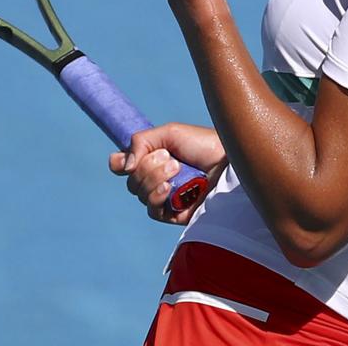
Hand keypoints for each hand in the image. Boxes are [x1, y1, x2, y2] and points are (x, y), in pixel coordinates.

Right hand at [108, 123, 226, 224]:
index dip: (119, 163)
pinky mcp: (174, 214)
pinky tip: (168, 189)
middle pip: (130, 180)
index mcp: (152, 158)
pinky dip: (156, 197)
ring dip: (154, 179)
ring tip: (177, 169)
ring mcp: (165, 197)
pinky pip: (153, 211)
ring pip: (140, 194)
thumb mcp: (170, 133)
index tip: (127, 159)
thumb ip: (141, 142)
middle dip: (147, 167)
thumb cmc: (203, 145)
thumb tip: (123, 167)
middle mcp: (155, 178)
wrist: (228, 163)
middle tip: (171, 158)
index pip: (121, 166)